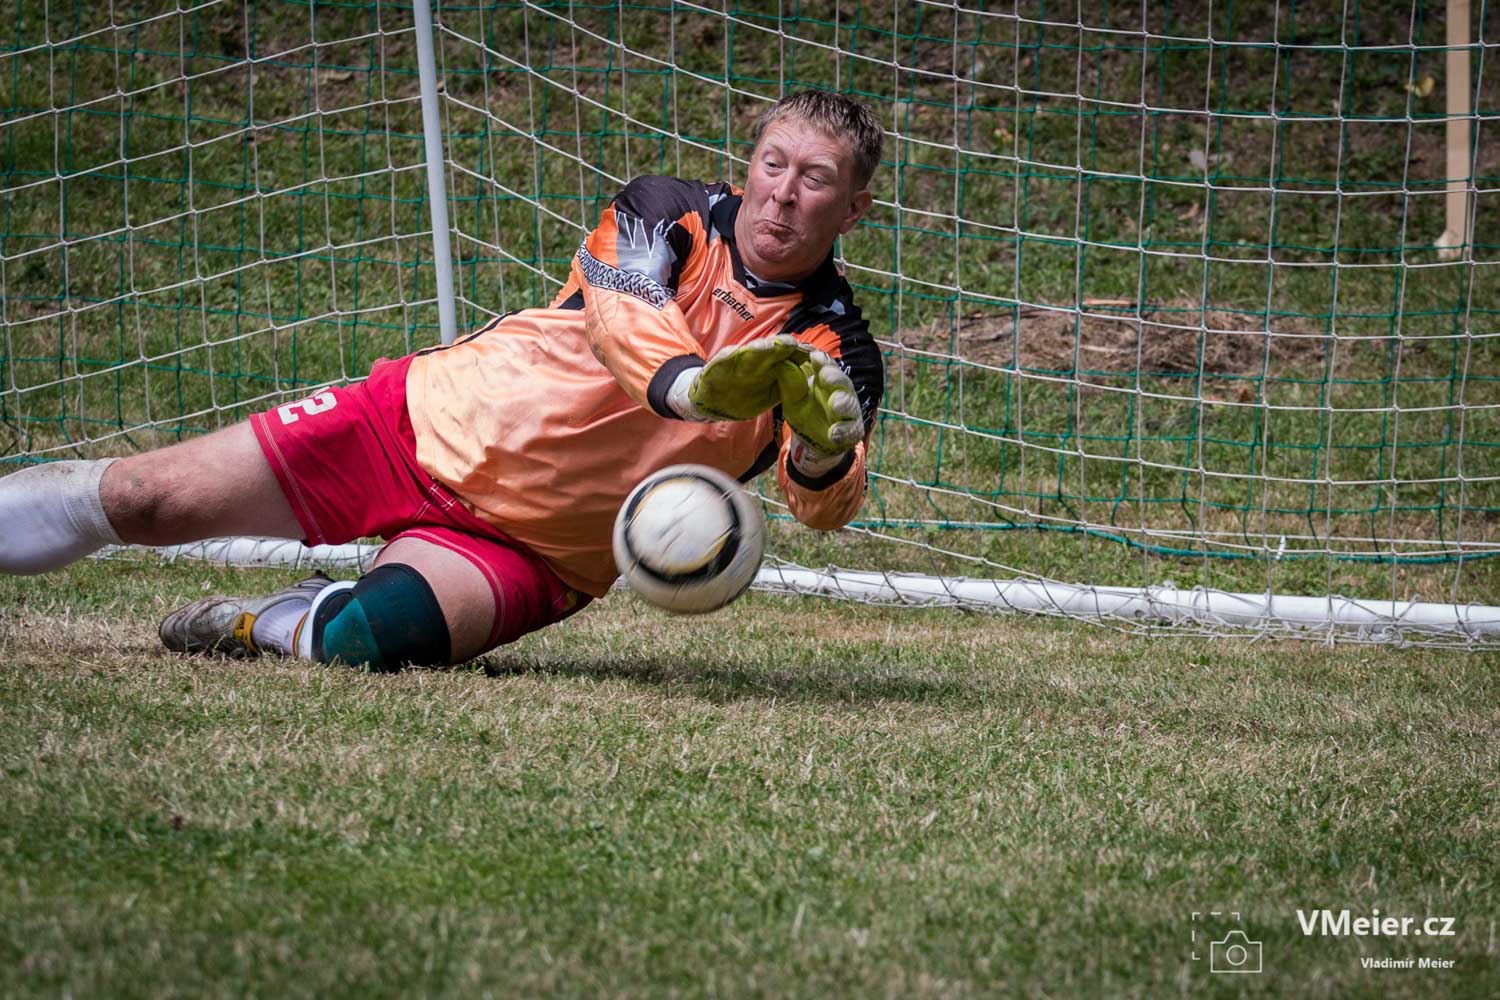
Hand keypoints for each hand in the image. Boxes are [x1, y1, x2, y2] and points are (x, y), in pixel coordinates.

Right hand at [679, 334, 809, 420]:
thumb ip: (789, 386)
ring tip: (768, 346)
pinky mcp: (720, 363)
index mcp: (773, 365)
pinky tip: (734, 353)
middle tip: (794, 344)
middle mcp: (758, 358)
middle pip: (773, 348)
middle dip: (783, 346)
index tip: (813, 354)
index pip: (790, 354)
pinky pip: (725, 357)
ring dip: (759, 348)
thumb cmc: (747, 396)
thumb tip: (812, 380)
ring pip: (751, 350)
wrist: (716, 401)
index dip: (801, 353)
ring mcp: (739, 359)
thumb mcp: (772, 395)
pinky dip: (730, 355)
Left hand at [774, 349, 863, 454]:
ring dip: (843, 404)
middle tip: (826, 377)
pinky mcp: (851, 429)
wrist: (814, 439)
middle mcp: (841, 391)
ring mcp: (848, 410)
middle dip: (835, 379)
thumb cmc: (805, 410)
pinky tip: (834, 434)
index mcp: (826, 378)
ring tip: (835, 407)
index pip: (826, 365)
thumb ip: (788, 381)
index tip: (814, 356)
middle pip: (841, 381)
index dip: (822, 361)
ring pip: (849, 404)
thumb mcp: (792, 396)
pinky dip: (843, 432)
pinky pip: (851, 430)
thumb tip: (780, 361)